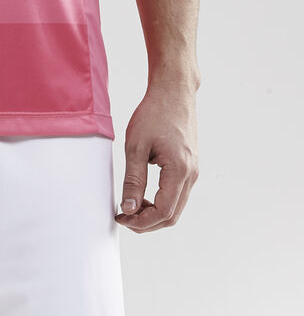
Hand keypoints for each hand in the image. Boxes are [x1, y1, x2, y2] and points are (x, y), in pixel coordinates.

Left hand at [115, 80, 199, 231]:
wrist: (173, 92)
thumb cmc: (155, 113)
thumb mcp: (136, 146)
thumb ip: (133, 180)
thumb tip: (129, 208)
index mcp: (180, 171)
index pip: (163, 212)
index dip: (141, 222)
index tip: (121, 218)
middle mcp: (191, 175)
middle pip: (172, 215)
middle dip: (147, 222)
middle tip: (124, 217)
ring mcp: (193, 171)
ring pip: (176, 207)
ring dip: (154, 213)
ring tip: (131, 205)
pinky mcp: (190, 166)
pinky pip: (178, 194)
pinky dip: (162, 201)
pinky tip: (144, 194)